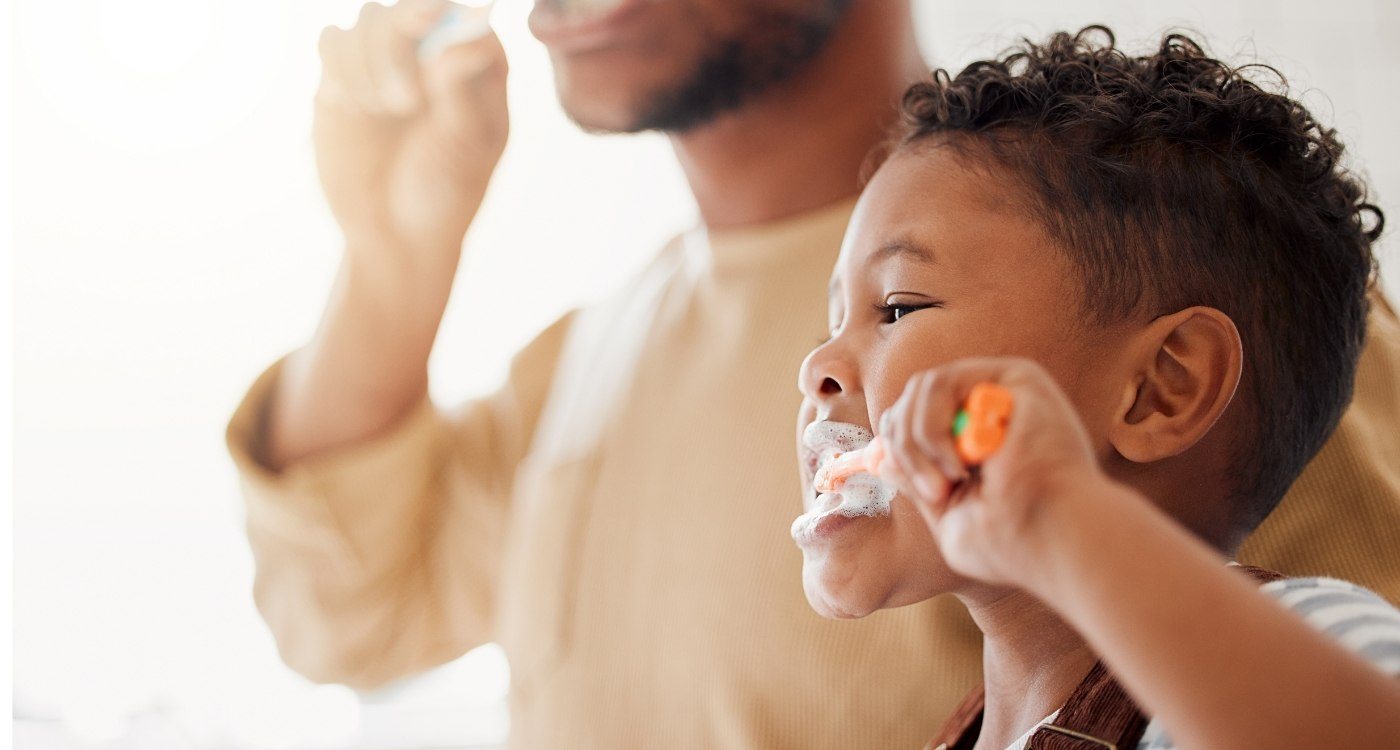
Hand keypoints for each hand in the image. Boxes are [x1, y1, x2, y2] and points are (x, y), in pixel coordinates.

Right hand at [314, 0, 508, 256]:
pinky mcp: (343, 77)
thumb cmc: (445, 192)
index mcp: (477, 64)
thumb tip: (459, 45)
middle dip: (404, 43)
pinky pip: (332, 41)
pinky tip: (358, 107)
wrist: (394, 233)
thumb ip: (462, 94)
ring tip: (388, 113)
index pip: (467, 14)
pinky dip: (342, 67)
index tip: (438, 63)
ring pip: (370, 18)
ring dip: (374, 61)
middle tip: (407, 102)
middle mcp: (432, 52)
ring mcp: (385, 61)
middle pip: (412, 8)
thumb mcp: (465, 150)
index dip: (447, 23)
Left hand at [879, 357, 1115, 589]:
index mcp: (977, 438)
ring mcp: (1002, 388)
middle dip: (905, 447)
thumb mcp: (949, 514)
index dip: (896, 444)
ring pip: (922, 388)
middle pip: (911, 400)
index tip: (912, 485)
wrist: (1055, 539)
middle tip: (933, 492)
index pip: (913, 418)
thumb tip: (880, 458)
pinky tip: (964, 463)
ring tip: (948, 482)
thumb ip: (917, 483)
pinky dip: (935, 426)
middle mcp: (990, 408)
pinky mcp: (1015, 376)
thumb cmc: (1012, 541)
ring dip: (919, 441)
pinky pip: (942, 382)